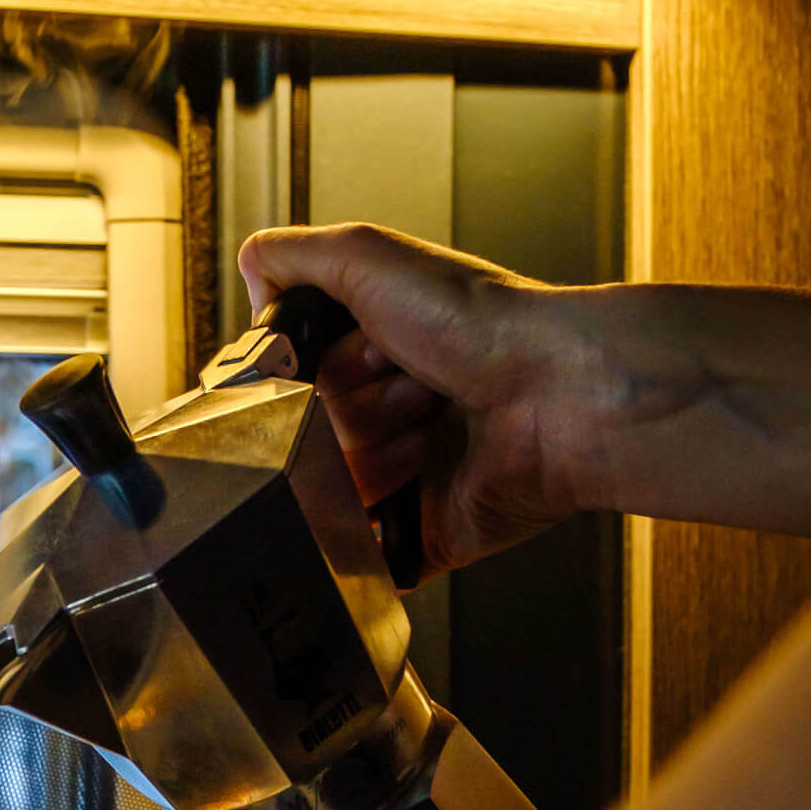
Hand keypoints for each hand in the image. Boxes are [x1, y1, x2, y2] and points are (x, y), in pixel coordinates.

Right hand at [237, 223, 608, 575]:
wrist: (558, 392)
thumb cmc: (484, 321)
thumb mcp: (368, 255)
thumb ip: (290, 256)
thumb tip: (251, 281)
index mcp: (376, 351)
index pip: (290, 377)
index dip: (308, 364)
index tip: (340, 346)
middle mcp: (390, 410)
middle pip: (306, 431)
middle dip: (350, 403)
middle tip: (408, 376)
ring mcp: (407, 475)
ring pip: (331, 489)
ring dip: (376, 452)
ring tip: (435, 422)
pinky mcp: (425, 534)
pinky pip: (365, 554)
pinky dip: (374, 530)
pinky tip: (420, 481)